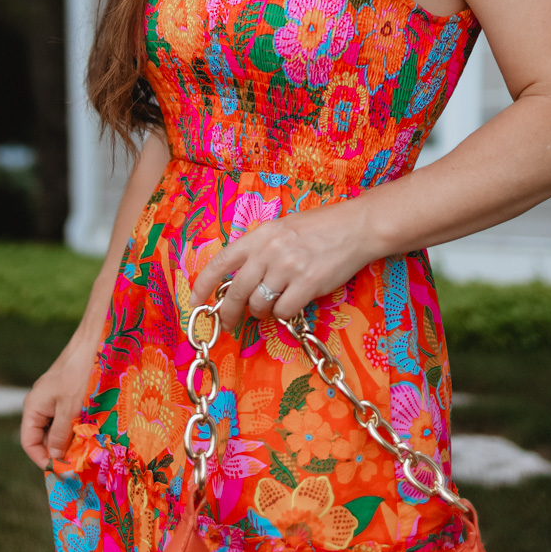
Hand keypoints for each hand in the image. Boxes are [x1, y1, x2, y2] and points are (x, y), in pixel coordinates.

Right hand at [21, 333, 98, 470]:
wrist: (94, 341)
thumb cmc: (80, 374)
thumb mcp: (70, 409)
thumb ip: (59, 435)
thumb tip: (55, 460)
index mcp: (33, 407)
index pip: (29, 443)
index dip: (43, 459)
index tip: (62, 470)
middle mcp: (39, 403)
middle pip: (43, 437)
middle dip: (59, 450)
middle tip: (79, 462)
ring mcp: (53, 398)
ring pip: (57, 428)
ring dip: (70, 439)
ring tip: (87, 448)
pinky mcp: (66, 393)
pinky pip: (67, 416)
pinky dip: (76, 426)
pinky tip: (91, 431)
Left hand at [190, 196, 381, 332]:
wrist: (355, 227)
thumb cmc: (319, 228)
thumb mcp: (281, 229)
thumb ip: (259, 250)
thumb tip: (239, 279)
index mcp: (259, 235)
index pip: (220, 262)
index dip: (202, 285)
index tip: (195, 302)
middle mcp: (269, 250)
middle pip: (235, 291)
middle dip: (228, 313)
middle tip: (229, 324)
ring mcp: (288, 267)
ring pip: (259, 304)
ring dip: (262, 311)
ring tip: (273, 305)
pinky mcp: (307, 283)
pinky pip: (283, 311)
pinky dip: (284, 314)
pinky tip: (293, 303)